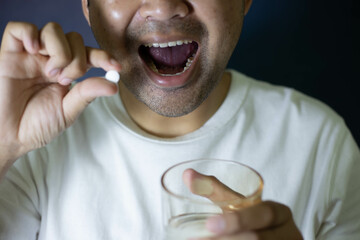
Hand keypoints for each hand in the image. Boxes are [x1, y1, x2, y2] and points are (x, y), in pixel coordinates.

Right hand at [0, 22, 120, 174]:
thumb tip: (113, 85)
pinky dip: (30, 33)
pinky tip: (34, 50)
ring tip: (51, 73)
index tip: (115, 66)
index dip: (103, 56)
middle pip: (74, 39)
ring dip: (59, 50)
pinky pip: (19, 28)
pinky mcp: (10, 53)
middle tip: (65, 81)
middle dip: (76, 60)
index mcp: (67, 72)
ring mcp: (31, 56)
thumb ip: (88, 93)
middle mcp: (51, 60)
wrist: (9, 137)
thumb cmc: (37, 126)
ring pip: (52, 30)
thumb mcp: (68, 110)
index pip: (88, 55)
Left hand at [183, 169, 302, 239]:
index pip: (265, 213)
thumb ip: (214, 189)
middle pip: (259, 239)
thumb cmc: (248, 220)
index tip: (209, 224)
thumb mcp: (237, 204)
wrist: (267, 238)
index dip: (238, 220)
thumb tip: (187, 174)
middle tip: (196, 239)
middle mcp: (289, 235)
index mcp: (281, 214)